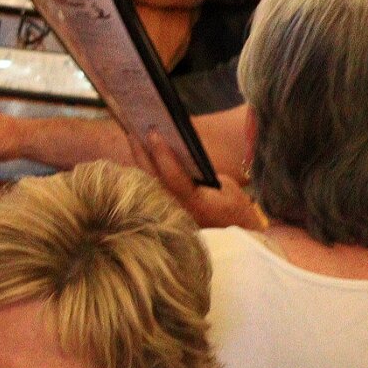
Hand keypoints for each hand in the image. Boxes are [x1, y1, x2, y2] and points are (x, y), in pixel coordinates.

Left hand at [139, 134, 262, 231]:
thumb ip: (203, 172)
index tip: (153, 132)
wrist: (235, 237)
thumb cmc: (235, 210)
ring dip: (140, 161)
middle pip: (152, 178)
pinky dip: (145, 171)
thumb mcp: (227, 188)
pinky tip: (140, 156)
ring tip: (132, 138)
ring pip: (148, 183)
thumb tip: (181, 152)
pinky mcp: (165, 213)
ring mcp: (169, 212)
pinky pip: (151, 188)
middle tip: (133, 130)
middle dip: (141, 153)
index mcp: (196, 203)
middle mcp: (177, 209)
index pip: (173, 176)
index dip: (162, 154)